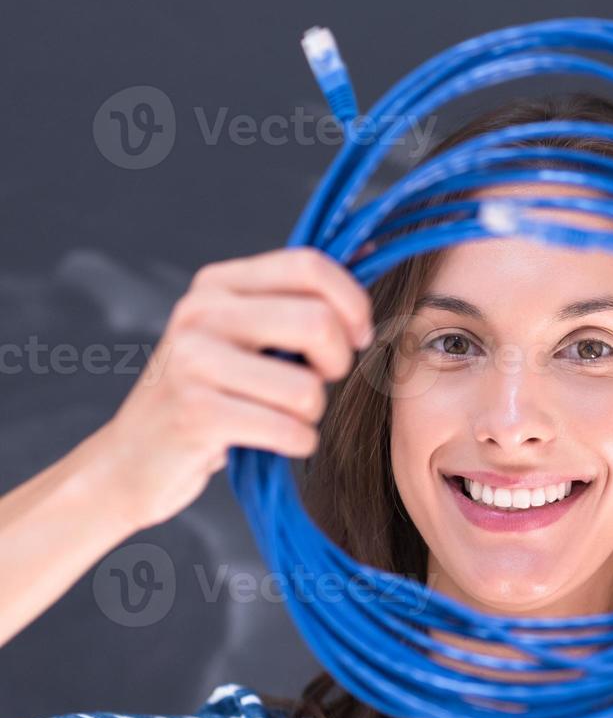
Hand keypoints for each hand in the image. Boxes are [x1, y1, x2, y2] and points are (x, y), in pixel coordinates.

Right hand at [99, 247, 373, 530]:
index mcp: (219, 283)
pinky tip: (276, 440)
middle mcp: (201, 312)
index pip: (308, 265)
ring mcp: (192, 361)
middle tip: (321, 381)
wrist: (134, 459)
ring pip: (307, 388)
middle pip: (317, 321)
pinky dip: (298, 442)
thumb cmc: (213, 394)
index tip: (359, 336)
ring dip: (312, 413)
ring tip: (285, 415)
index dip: (353, 302)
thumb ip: (296, 302)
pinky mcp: (195, 413)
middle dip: (338, 362)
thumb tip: (373, 259)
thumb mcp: (245, 335)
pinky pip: (288, 429)